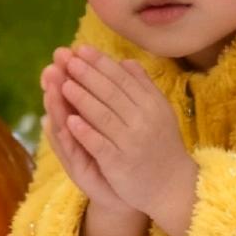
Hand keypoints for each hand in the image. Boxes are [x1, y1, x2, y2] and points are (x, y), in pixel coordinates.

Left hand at [58, 44, 196, 230]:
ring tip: (63, 85)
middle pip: (111, 92)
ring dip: (82, 99)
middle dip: (87, 74)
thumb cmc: (161, 145)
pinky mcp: (121, 164)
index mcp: (152, 104)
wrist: (172, 185)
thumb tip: (126, 61)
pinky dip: (86, 132)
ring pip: (103, 116)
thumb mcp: (158, 112)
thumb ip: (143, 87)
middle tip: (66, 59)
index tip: (81, 49)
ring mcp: (132, 142)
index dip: (100, 63)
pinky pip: (101, 145)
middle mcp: (144, 120)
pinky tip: (69, 121)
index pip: (122, 78)